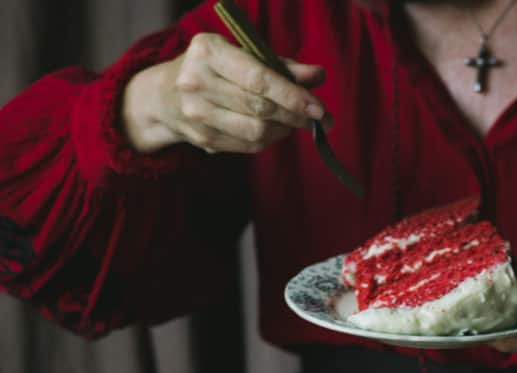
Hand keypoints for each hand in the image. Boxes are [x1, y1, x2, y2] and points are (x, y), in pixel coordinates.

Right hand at [122, 32, 330, 154]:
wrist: (164, 95)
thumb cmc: (212, 69)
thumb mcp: (241, 55)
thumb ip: (280, 65)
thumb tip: (317, 75)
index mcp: (209, 52)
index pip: (258, 78)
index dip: (292, 95)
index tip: (318, 108)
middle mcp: (198, 81)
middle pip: (260, 107)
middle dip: (296, 115)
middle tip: (320, 119)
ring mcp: (197, 113)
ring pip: (256, 131)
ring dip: (284, 129)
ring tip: (295, 122)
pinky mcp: (202, 139)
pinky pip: (248, 146)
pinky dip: (269, 139)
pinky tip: (275, 130)